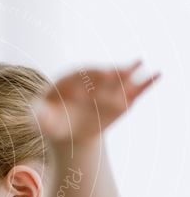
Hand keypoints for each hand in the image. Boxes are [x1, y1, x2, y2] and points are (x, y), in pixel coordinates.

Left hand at [33, 59, 161, 143]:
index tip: (92, 80)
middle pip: (99, 74)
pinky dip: (146, 83)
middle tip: (115, 72)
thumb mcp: (43, 121)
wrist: (70, 132)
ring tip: (139, 64)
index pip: (77, 75)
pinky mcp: (121, 99)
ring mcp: (106, 88)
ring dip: (128, 71)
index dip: (84, 78)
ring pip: (118, 78)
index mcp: (69, 80)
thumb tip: (39, 114)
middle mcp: (90, 80)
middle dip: (107, 72)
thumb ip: (39, 116)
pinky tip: (157, 75)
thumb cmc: (52, 123)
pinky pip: (134, 90)